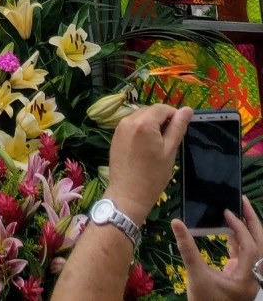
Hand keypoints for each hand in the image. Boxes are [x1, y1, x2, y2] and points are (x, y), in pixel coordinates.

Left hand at [106, 103, 192, 224]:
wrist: (128, 195)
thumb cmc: (153, 175)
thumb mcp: (169, 151)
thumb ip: (178, 128)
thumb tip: (187, 109)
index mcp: (144, 122)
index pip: (162, 108)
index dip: (174, 115)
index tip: (181, 129)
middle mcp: (129, 119)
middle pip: (150, 111)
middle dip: (163, 120)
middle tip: (171, 139)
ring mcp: (120, 127)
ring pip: (141, 117)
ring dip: (152, 124)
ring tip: (159, 144)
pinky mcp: (115, 135)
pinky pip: (131, 125)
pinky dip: (141, 129)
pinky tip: (146, 146)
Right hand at [172, 196, 262, 300]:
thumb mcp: (196, 276)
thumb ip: (188, 248)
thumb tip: (176, 223)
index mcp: (247, 279)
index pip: (250, 247)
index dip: (240, 227)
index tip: (227, 211)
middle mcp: (252, 276)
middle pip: (260, 245)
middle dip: (253, 221)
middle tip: (243, 200)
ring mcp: (247, 276)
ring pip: (255, 248)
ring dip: (248, 229)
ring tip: (238, 209)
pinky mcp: (239, 276)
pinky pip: (244, 253)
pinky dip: (238, 239)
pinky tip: (228, 228)